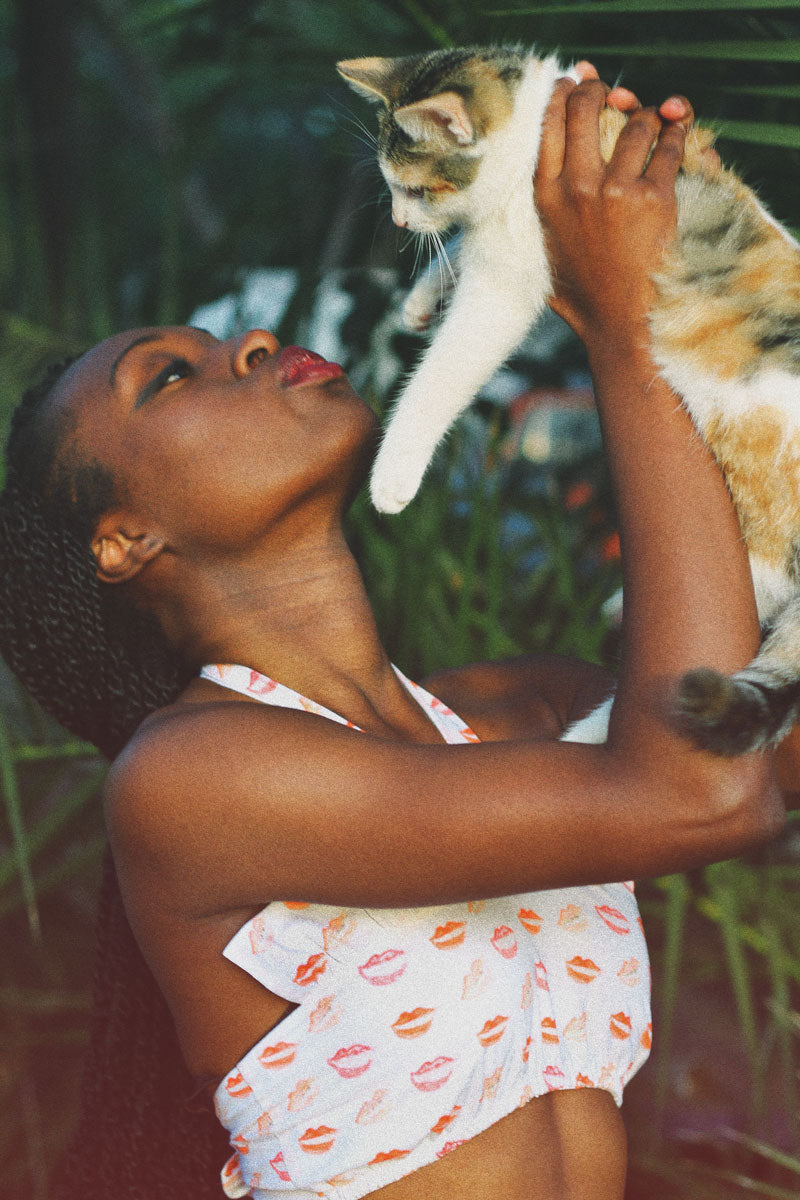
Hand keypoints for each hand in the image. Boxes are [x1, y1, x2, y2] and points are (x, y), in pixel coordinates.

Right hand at [535, 76, 690, 349]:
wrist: (620, 325)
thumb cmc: (583, 293)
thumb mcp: (543, 249)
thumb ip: (541, 208)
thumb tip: (541, 172)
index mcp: (544, 196)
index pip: (549, 120)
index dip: (565, 93)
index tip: (576, 87)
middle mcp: (575, 186)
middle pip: (587, 106)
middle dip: (603, 92)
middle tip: (614, 98)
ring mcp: (615, 190)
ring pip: (635, 122)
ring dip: (647, 119)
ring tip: (650, 129)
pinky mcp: (654, 198)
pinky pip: (669, 145)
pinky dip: (677, 136)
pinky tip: (676, 140)